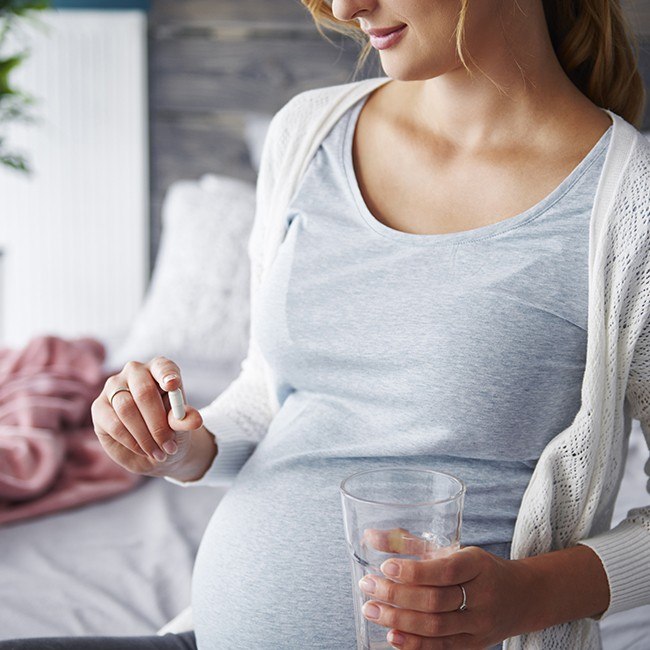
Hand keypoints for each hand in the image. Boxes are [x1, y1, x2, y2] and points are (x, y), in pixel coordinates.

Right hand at [91, 356, 203, 476]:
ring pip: (127, 408)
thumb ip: (185, 420)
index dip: (166, 374)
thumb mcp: (182, 426)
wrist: (156, 448)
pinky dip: (131, 441)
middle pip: (144, 391)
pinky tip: (143, 450)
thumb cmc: (172, 429)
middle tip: (168, 445)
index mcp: (160, 370)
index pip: (163, 366)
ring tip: (159, 452)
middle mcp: (135, 373)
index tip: (173, 386)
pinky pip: (114, 423)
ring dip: (145, 435)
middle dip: (157, 423)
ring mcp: (114, 387)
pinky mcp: (99, 407)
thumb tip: (195, 420)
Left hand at [358, 544, 534, 648]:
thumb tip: (369, 536)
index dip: (414, 571)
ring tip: (371, 610)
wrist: (521, 597)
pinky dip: (414, 645)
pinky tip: (392, 636)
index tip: (386, 567)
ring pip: (436, 628)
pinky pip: (441, 649)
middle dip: (397, 596)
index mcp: (477, 565)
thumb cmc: (478, 568)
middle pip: (435, 601)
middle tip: (368, 587)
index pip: (445, 570)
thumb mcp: (453, 549)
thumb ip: (412, 543)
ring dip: (398, 620)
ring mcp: (479, 625)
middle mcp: (481, 596)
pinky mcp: (474, 645)